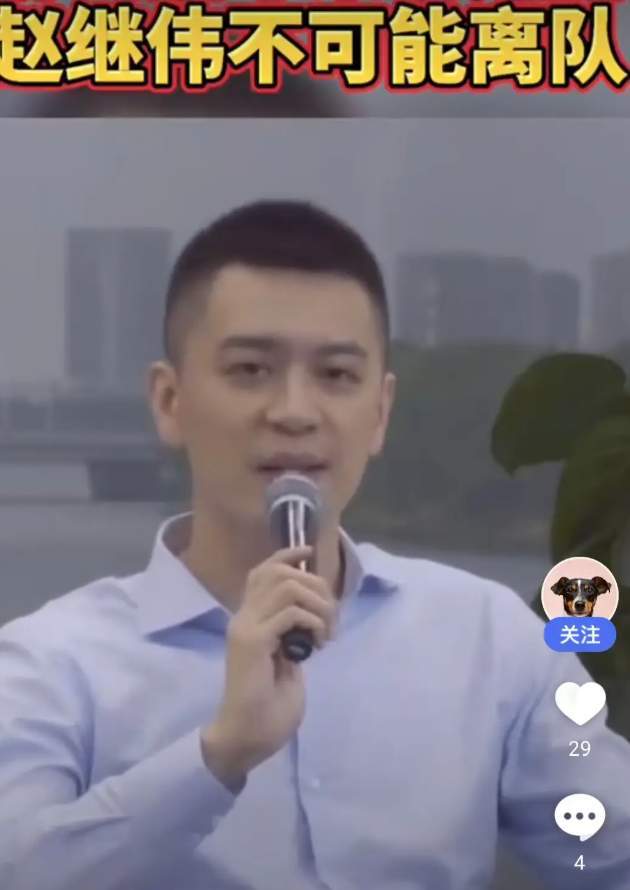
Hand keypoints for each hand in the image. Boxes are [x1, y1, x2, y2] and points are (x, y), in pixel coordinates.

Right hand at [201, 544, 336, 787]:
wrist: (247, 736)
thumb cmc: (268, 706)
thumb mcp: (285, 660)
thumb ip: (291, 634)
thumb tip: (311, 615)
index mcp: (249, 619)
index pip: (263, 570)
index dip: (288, 554)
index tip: (310, 553)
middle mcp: (243, 616)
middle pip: (279, 571)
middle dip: (316, 585)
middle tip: (331, 618)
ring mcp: (246, 627)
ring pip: (288, 586)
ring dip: (318, 604)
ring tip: (326, 633)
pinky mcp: (254, 642)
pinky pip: (291, 613)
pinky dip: (313, 622)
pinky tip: (318, 645)